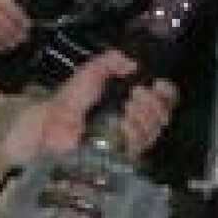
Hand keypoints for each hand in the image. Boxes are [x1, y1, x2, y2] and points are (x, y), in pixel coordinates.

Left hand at [6, 50, 178, 160]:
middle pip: (163, 113)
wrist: (50, 124)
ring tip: (127, 107)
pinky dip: (135, 130)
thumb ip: (111, 60)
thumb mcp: (92, 71)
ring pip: (154, 128)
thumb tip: (133, 63)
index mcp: (132, 99)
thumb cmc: (69, 99)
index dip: (166, 92)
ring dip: (144, 114)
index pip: (164, 98)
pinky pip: (140, 144)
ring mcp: (129, 140)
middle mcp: (135, 120)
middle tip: (137, 95)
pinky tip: (125, 122)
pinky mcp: (121, 156)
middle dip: (154, 102)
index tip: (159, 85)